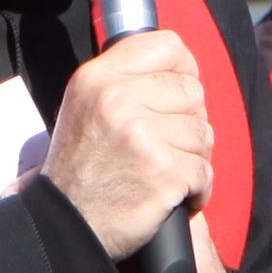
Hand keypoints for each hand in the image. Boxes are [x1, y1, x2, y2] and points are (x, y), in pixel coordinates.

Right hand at [43, 30, 215, 263]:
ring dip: (193, 159)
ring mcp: (141, 135)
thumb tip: (182, 68)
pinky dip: (197, 190)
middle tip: (162, 148)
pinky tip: (171, 197)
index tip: (178, 96)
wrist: (66, 226)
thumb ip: (127, 80)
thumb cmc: (84, 169)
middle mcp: (117, 99)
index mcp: (97, 77)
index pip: (168, 45)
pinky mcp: (163, 172)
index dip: (184, 71)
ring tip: (161, 174)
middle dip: (188, 124)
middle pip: (193, 92)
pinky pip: (205, 172)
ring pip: (204, 133)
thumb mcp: (87, 107)